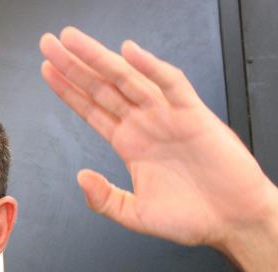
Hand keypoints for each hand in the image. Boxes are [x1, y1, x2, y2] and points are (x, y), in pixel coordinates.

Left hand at [39, 27, 276, 249]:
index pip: (92, 109)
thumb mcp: (135, 214)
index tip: (47, 71)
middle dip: (75, 65)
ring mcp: (167, 117)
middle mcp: (145, 124)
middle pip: (102, 87)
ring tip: (72, 40)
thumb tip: (81, 178)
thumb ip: (104, 199)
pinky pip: (170, 85)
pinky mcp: (193, 116)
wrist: (233, 222)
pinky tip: (129, 53)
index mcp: (130, 144)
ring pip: (127, 79)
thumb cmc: (191, 217)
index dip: (68, 89)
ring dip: (100, 58)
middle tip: (49, 44)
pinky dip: (151, 67)